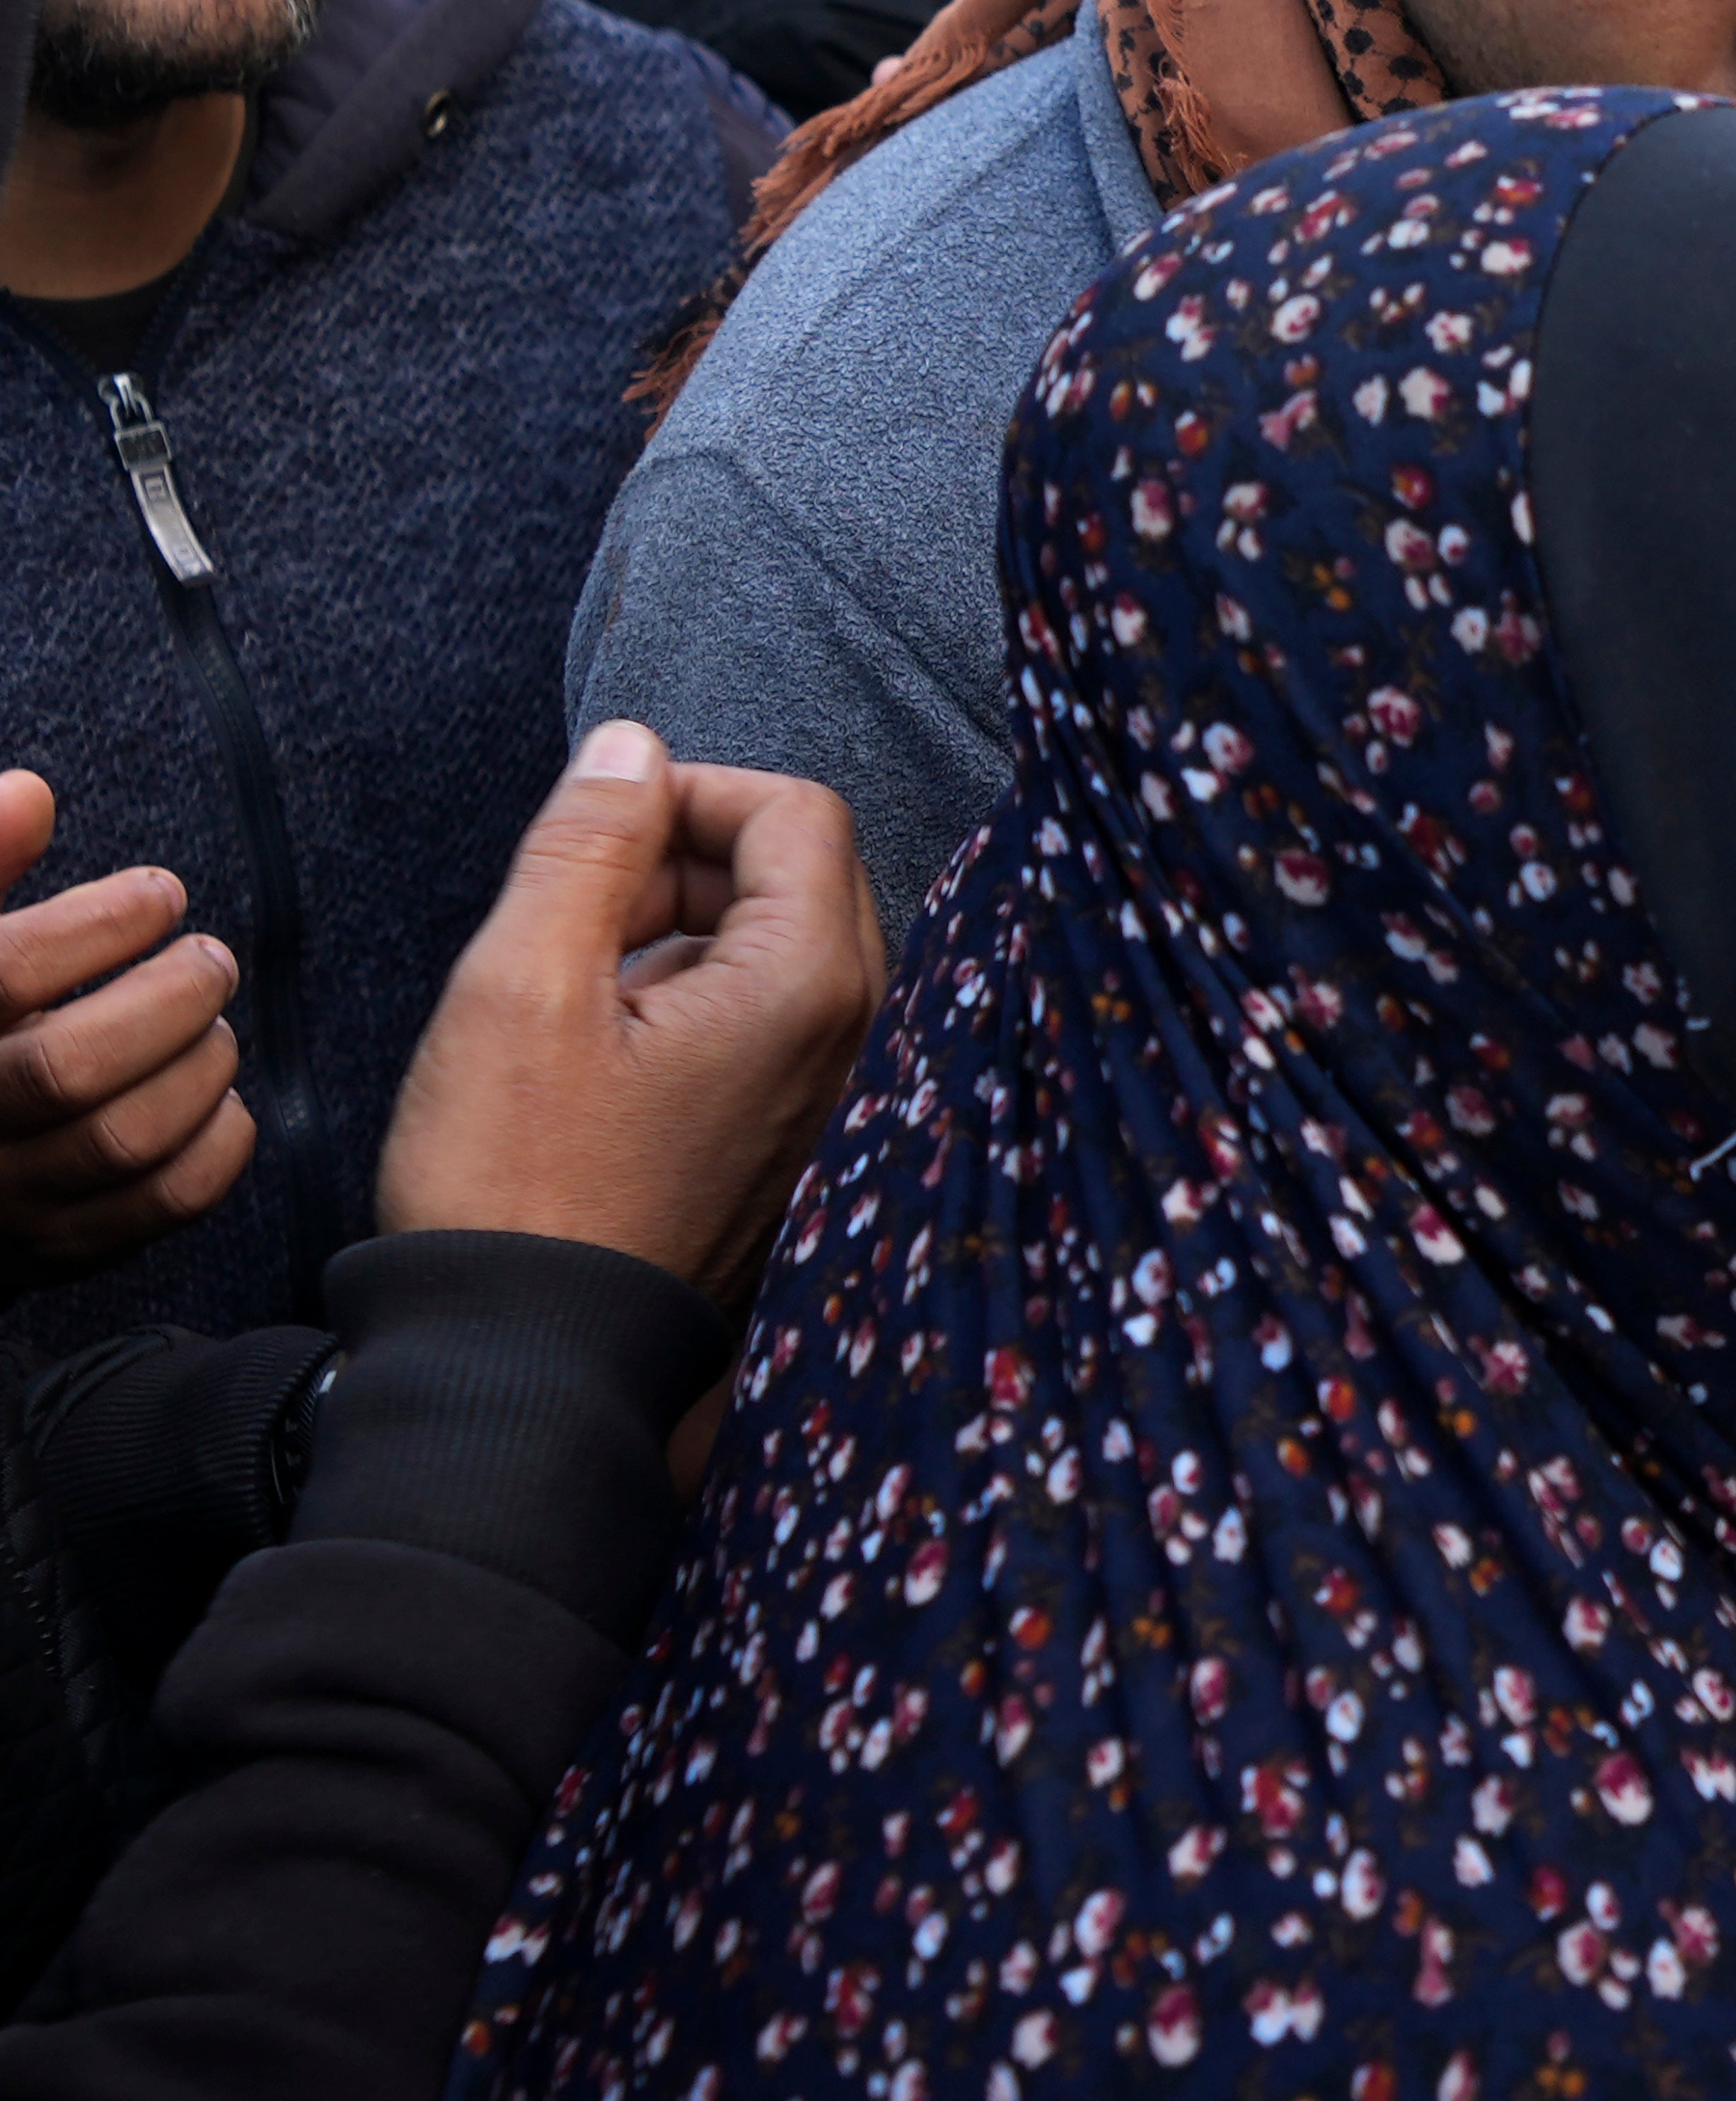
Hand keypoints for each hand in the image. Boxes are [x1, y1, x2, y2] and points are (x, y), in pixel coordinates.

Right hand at [0, 769, 255, 1289]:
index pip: (3, 976)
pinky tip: (222, 1098)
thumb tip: (33, 792)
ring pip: (122, 1138)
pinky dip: (217, 1144)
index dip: (98, 925)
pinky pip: (162, 1203)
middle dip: (166, 999)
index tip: (160, 895)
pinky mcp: (58, 1246)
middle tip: (211, 959)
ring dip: (198, 1067)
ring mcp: (2, 1198)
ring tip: (214, 1023)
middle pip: (69, 1067)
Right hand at [374, 724, 885, 1307]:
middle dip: (680, 868)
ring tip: (569, 1001)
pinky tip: (598, 1057)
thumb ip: (586, 846)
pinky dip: (686, 1004)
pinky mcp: (795, 1139)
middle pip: (796, 873)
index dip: (687, 795)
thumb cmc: (514, 1182)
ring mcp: (833, 1094)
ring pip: (773, 947)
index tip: (592, 836)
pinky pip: (763, 1023)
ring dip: (674, 938)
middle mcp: (856, 1037)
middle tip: (570, 928)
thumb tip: (631, 746)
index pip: (795, 810)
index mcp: (813, 986)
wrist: (526, 1354)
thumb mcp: (521, 982)